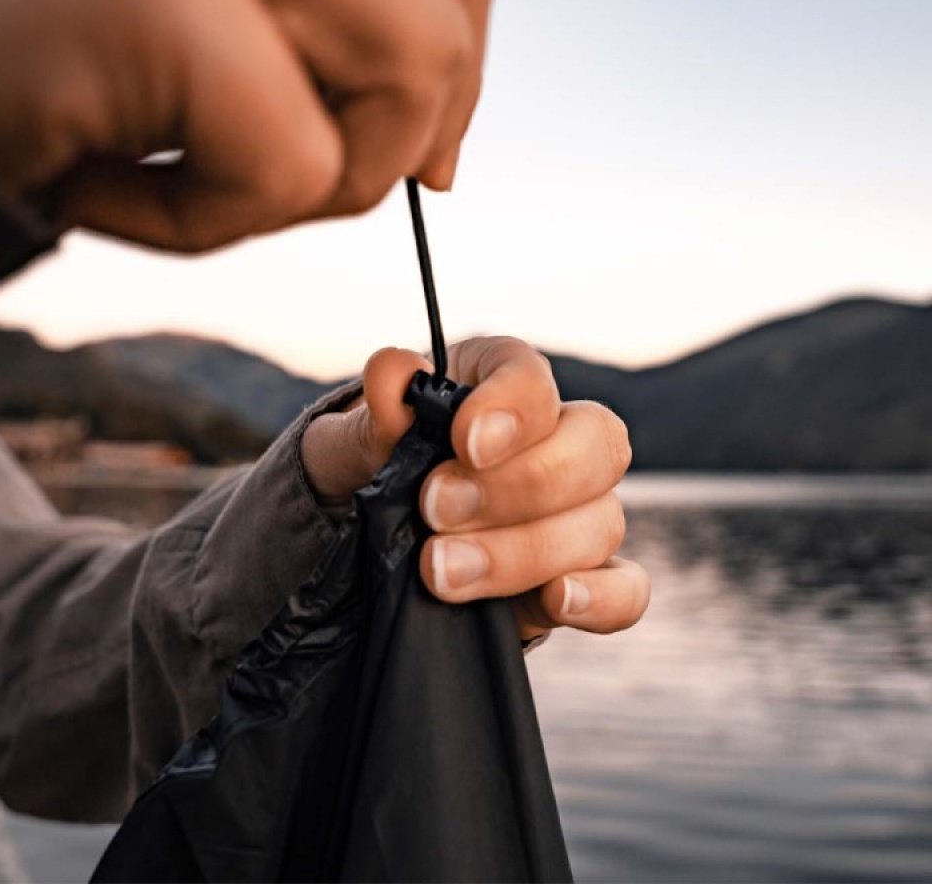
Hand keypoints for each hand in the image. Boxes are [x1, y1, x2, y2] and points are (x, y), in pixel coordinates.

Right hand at [0, 0, 498, 249]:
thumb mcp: (217, 15)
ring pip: (403, 79)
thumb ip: (327, 24)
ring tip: (182, 172)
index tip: (419, 155)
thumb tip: (439, 136)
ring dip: (306, 183)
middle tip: (305, 180)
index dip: (456, 72)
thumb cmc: (44, 53)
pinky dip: (205, 221)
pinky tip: (103, 185)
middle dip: (400, 142)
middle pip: (450, 12)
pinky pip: (287, 166)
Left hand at [302, 338, 650, 640]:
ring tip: (441, 570)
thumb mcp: (352, 440)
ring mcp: (576, 510)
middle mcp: (556, 439)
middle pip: (594, 446)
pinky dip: (600, 598)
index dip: (510, 408)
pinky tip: (556, 600)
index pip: (534, 379)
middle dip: (517, 486)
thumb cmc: (371, 469)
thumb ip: (373, 413)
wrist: (370, 540)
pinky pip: (625, 589)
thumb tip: (394, 375)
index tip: (464, 440)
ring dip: (523, 552)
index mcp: (500, 384)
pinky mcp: (579, 577)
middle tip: (435, 508)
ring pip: (601, 522)